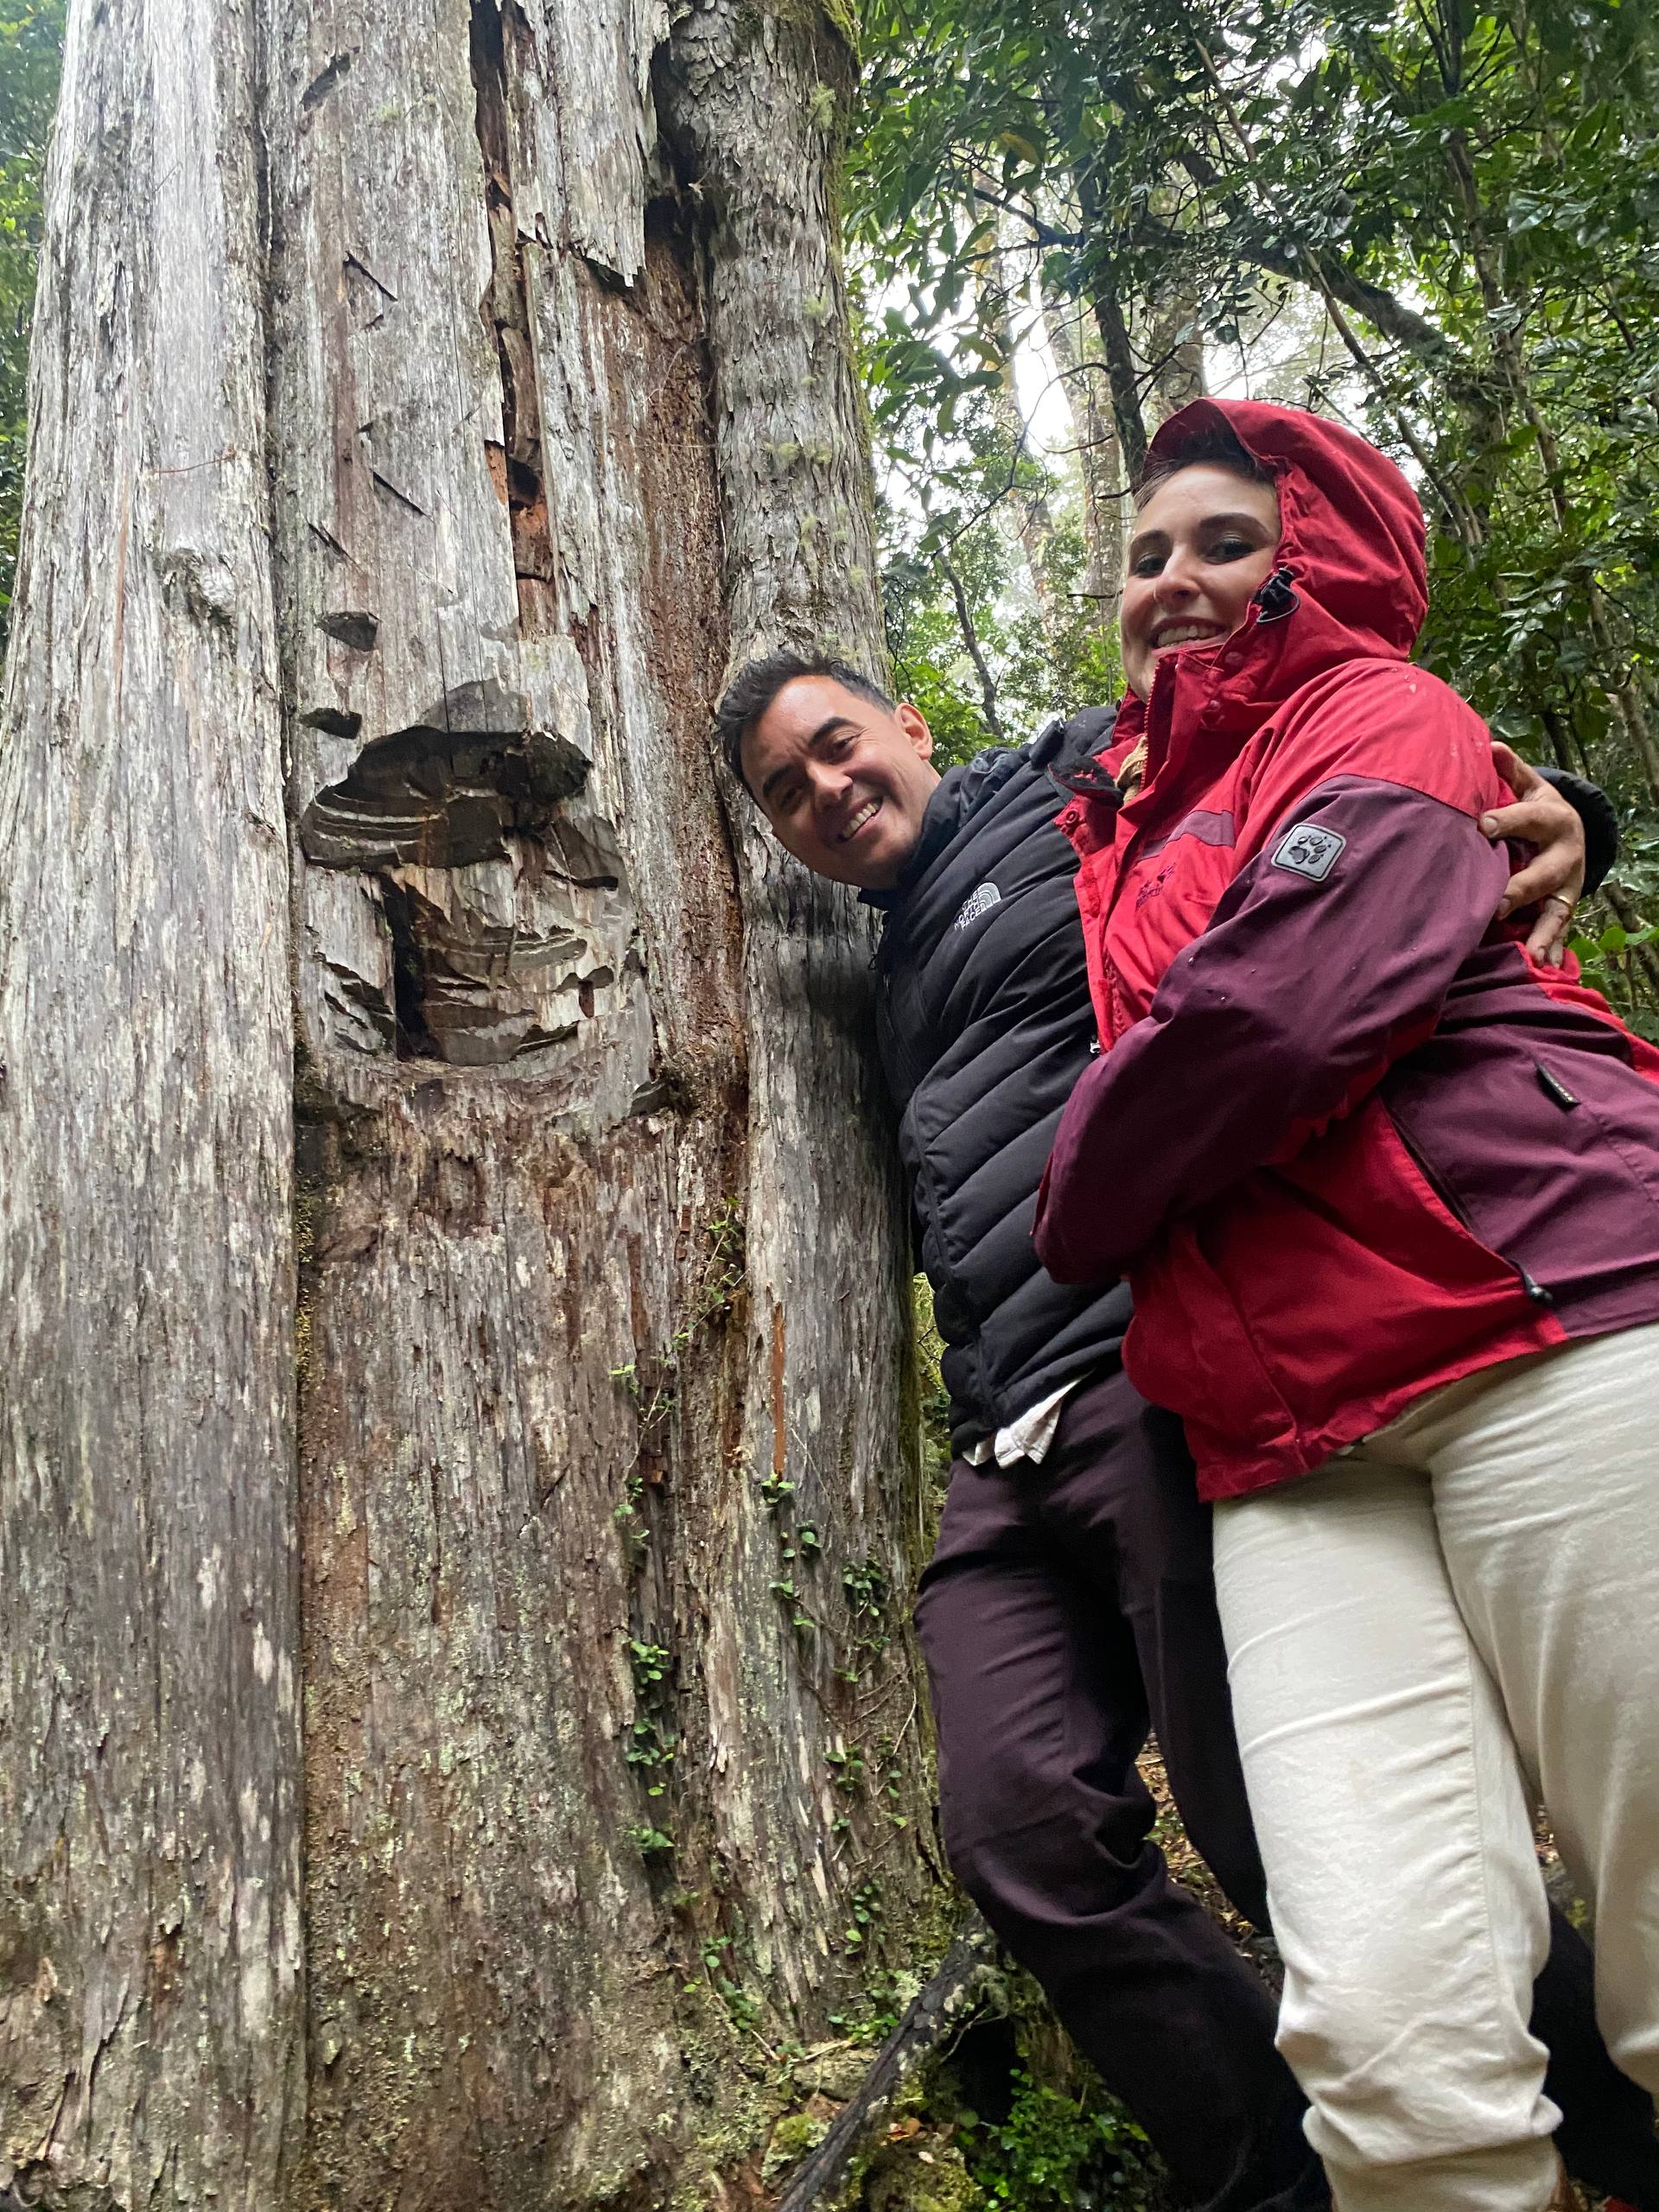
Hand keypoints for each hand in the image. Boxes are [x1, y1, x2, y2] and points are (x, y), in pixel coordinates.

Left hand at [1479, 743, 1585, 967]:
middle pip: (1542, 873)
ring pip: (1555, 910)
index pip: (1527, 818)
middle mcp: (1564, 855)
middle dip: (1520, 889)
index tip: (1481, 827)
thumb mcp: (1529, 787)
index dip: (1505, 821)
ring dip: (1542, 932)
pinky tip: (1545, 968)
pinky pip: (1559, 931)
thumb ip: (1510, 771)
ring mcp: (1566, 886)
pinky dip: (1553, 949)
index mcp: (1552, 818)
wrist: (1573, 832)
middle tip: (1496, 905)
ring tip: (1530, 954)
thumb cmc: (1536, 810)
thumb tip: (1489, 745)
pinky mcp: (1564, 908)